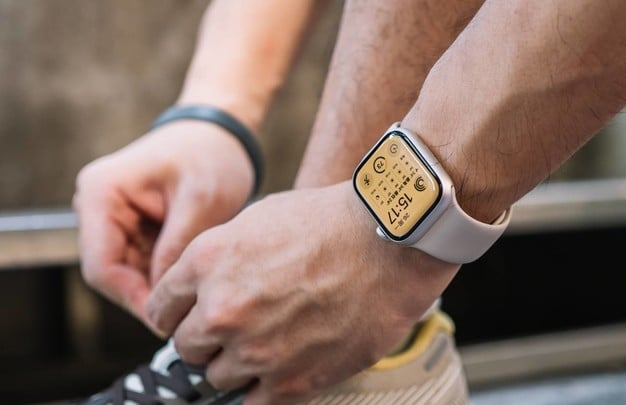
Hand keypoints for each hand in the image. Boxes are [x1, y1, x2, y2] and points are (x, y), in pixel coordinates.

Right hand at [73, 121, 253, 326]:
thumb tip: (163, 298)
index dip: (133, 298)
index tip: (167, 319)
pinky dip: (165, 275)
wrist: (220, 134)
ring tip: (197, 294)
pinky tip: (193, 279)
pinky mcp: (131, 227)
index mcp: (101, 193)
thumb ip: (177, 248)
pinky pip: (142, 264)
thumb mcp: (202, 201)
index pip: (101, 267)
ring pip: (127, 274)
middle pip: (112, 274)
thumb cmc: (211, 155)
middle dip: (149, 295)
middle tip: (188, 315)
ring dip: (159, 286)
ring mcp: (112, 218)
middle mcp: (96, 207)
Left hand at [146, 182, 459, 403]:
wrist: (390, 242)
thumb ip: (217, 259)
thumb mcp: (258, 220)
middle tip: (240, 323)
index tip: (192, 315)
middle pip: (187, 347)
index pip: (161, 310)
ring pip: (217, 376)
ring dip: (237, 362)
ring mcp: (256, 351)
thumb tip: (202, 291)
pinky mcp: (292, 381)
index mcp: (207, 263)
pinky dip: (264, 385)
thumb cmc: (328, 222)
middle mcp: (223, 310)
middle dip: (208, 336)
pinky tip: (285, 361)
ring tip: (272, 338)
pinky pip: (253, 400)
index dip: (177, 312)